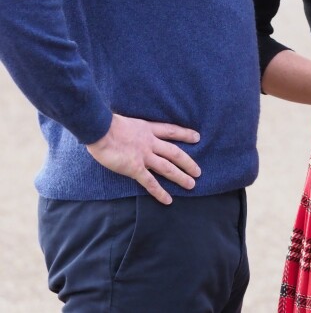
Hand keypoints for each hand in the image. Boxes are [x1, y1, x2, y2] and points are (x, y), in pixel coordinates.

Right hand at [86, 114, 200, 204]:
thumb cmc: (106, 123)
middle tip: (199, 171)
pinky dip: (160, 192)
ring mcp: (144, 155)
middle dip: (188, 162)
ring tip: (192, 185)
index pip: (171, 130)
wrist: (99, 129)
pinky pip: (150, 182)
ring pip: (167, 167)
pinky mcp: (135, 168)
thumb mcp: (125, 121)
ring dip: (180, 176)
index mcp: (147, 128)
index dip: (185, 134)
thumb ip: (131, 129)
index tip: (197, 137)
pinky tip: (168, 200)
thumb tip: (127, 130)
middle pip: (174, 152)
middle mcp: (149, 142)